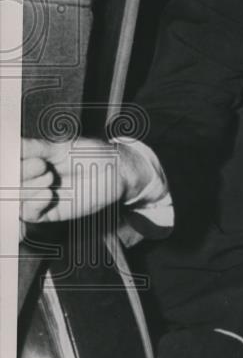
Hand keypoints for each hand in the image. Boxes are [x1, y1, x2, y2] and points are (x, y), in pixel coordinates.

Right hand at [20, 137, 138, 224]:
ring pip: (17, 197)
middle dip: (20, 173)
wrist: (117, 170)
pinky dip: (34, 204)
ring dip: (29, 187)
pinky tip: (48, 194)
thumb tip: (13, 143)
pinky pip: (30, 214)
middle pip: (10, 181)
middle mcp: (31, 179)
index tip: (15, 155)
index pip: (11, 163)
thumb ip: (36, 147)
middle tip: (40, 164)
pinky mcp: (50, 212)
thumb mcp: (63, 146)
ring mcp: (39, 196)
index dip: (10, 161)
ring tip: (50, 176)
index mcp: (30, 160)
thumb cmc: (92, 155)